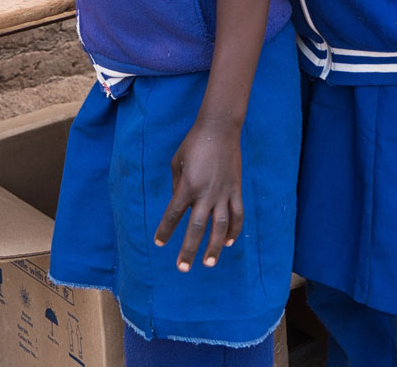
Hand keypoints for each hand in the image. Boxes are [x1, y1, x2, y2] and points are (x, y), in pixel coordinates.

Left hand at [155, 118, 242, 271]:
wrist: (219, 129)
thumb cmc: (193, 144)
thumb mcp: (176, 162)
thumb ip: (177, 186)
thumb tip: (180, 205)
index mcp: (187, 186)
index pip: (173, 214)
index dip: (165, 230)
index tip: (159, 243)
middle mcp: (205, 193)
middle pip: (196, 228)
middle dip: (188, 250)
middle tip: (182, 268)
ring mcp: (223, 193)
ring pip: (220, 226)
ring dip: (214, 247)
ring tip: (209, 263)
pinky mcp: (236, 189)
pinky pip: (237, 214)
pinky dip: (235, 229)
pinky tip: (230, 242)